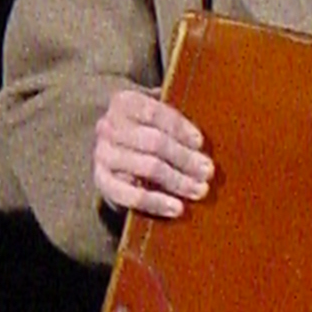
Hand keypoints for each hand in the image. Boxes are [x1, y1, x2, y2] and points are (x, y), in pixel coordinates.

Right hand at [93, 87, 213, 217]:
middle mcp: (108, 127)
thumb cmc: (145, 131)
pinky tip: (178, 208)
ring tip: (200, 189)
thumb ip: (175, 122)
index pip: (154, 112)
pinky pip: (132, 196)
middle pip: (154, 142)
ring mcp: (103, 155)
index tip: (199, 142)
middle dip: (185, 158)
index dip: (179, 128)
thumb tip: (202, 142)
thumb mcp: (157, 118)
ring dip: (178, 181)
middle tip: (208, 170)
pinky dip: (157, 203)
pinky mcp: (103, 182)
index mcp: (123, 103)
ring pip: (148, 168)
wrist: (114, 153)